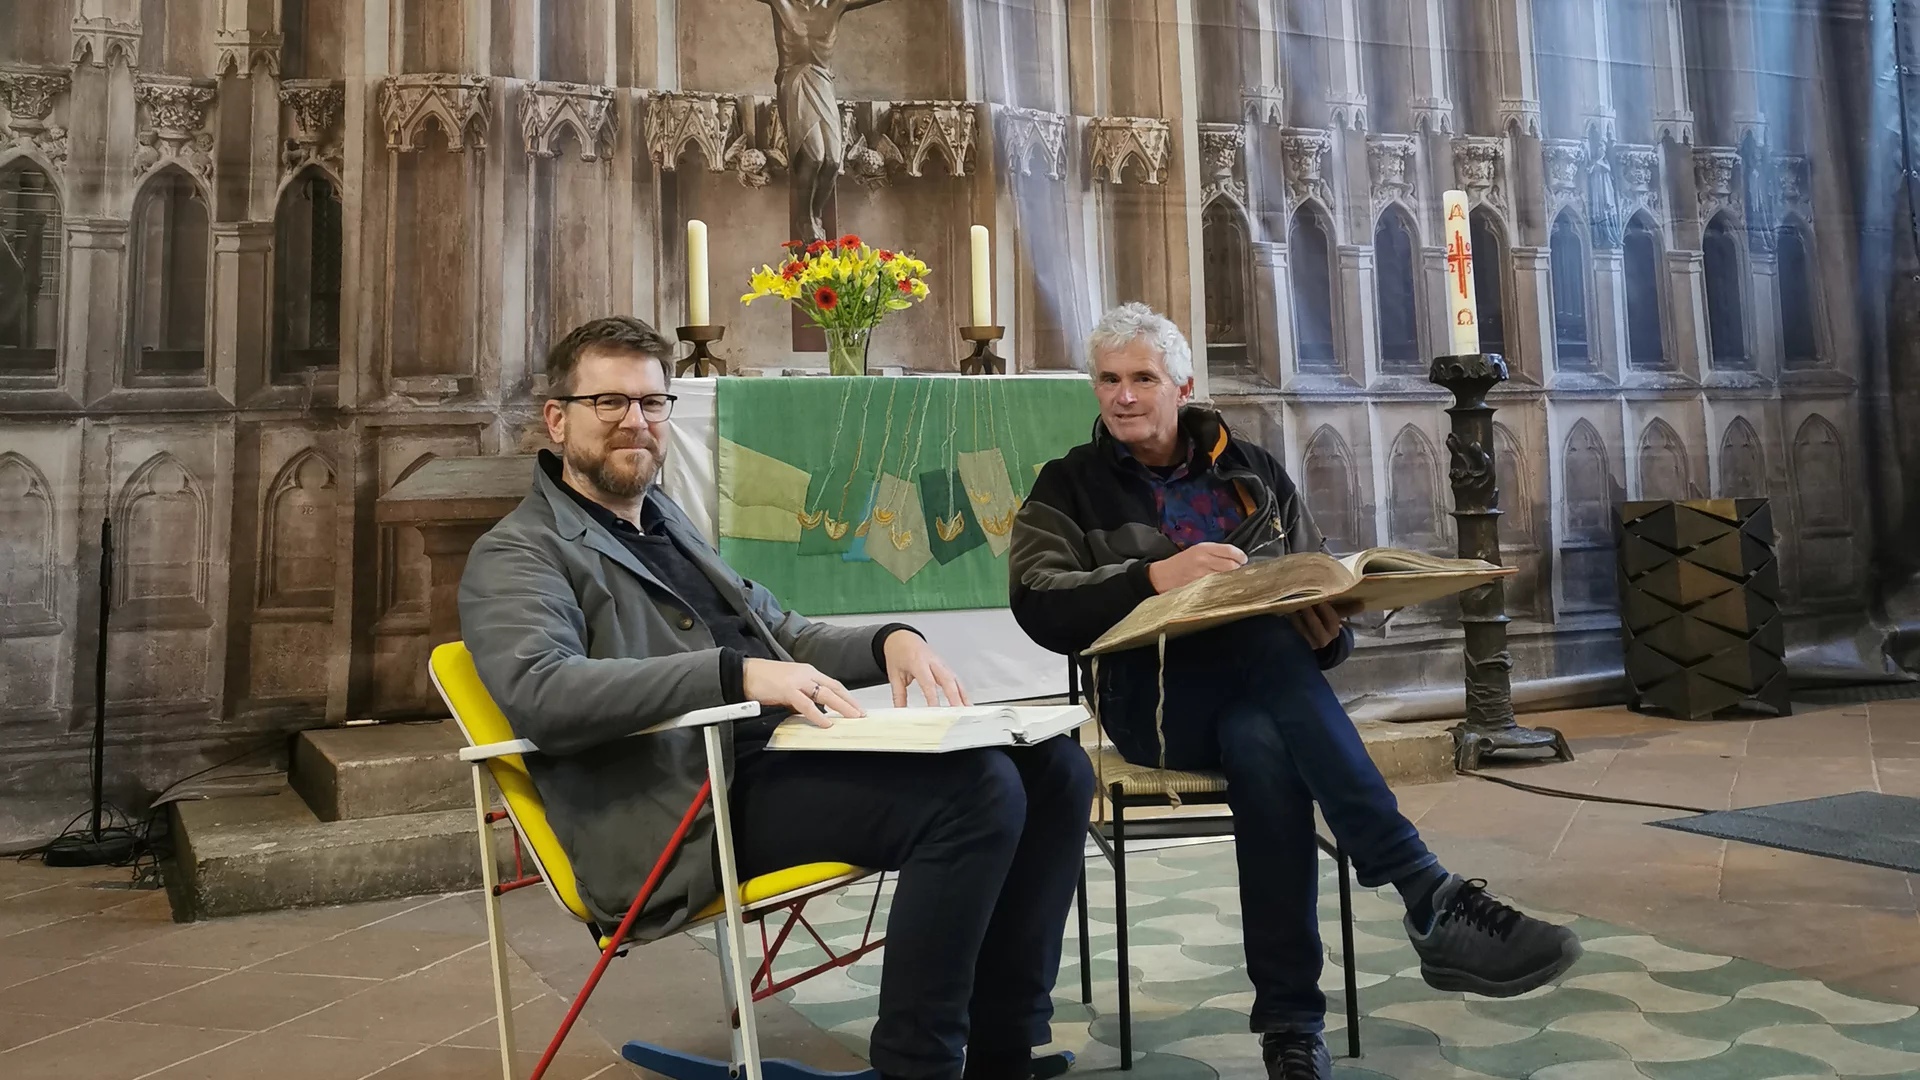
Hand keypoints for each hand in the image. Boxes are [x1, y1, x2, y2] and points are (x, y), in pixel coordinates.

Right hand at [741, 659, 863, 727]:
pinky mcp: (788, 690)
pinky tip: (826, 723)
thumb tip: (811, 712)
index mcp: (808, 672)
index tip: (857, 707)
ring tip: (852, 718)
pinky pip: (807, 705)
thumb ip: (801, 698)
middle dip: (850, 702)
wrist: (745, 673)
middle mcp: (807, 674)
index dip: (846, 696)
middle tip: (861, 714)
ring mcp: (798, 681)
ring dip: (842, 707)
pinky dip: (818, 715)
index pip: (833, 684)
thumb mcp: (789, 688)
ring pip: (826, 694)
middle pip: (834, 688)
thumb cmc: (764, 680)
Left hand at [883, 630, 970, 707]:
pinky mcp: (944, 666)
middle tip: (957, 710)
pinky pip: (955, 678)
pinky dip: (961, 690)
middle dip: (954, 696)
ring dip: (962, 694)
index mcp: (917, 662)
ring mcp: (940, 663)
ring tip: (966, 708)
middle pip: (947, 679)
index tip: (935, 710)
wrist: (902, 638)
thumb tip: (900, 710)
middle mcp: (932, 662)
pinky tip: (965, 701)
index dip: (933, 697)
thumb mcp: (894, 674)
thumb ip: (898, 694)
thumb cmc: (899, 652)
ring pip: (954, 679)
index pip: (928, 682)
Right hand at [1147, 542, 1246, 593]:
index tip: (1244, 560)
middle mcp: (1203, 560)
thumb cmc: (1181, 563)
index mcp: (1203, 548)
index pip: (1229, 550)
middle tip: (1239, 571)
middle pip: (1231, 565)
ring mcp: (1202, 575)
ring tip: (1232, 579)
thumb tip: (1234, 558)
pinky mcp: (1200, 587)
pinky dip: (1223, 586)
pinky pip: (1218, 587)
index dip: (1240, 556)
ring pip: (1226, 577)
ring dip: (1232, 578)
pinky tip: (1223, 586)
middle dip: (1238, 569)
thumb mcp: (1196, 551)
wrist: (1162, 576)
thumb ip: (1214, 552)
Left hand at [1288, 602, 1352, 649]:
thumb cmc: (1325, 621)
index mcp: (1334, 631)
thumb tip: (1362, 603)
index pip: (1332, 619)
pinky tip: (1286, 611)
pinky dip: (1290, 621)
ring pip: (1302, 629)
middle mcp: (1323, 639)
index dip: (1325, 608)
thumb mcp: (1336, 614)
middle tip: (1303, 598)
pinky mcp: (1297, 643)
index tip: (1319, 597)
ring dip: (1296, 615)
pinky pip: (1292, 632)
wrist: (1314, 639)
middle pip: (1315, 624)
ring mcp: (1309, 642)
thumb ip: (1347, 608)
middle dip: (1309, 611)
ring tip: (1292, 603)